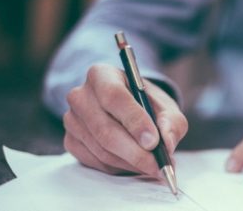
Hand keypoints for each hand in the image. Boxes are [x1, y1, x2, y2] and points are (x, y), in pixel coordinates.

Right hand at [63, 63, 187, 175]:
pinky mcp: (71, 141)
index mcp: (102, 75)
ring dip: (130, 162)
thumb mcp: (165, 107)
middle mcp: (80, 95)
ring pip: (102, 149)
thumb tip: (166, 142)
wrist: (128, 111)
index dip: (134, 121)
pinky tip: (134, 164)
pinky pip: (96, 161)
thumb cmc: (146, 105)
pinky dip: (119, 167)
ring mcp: (72, 119)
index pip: (114, 96)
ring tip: (152, 165)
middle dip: (135, 152)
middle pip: (105, 129)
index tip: (153, 141)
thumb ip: (171, 122)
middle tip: (157, 164)